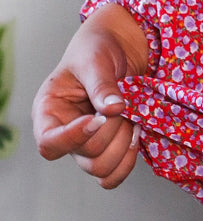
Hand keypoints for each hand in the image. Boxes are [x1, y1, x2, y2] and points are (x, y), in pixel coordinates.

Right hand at [32, 2, 149, 189]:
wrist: (119, 47)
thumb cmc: (97, 48)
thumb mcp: (95, 59)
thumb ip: (101, 84)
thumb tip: (112, 109)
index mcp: (49, 111)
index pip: (49, 143)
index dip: (74, 137)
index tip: (98, 117)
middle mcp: (64, 132)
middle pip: (85, 157)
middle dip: (111, 132)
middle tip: (123, 105)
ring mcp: (86, 143)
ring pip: (102, 169)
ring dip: (123, 145)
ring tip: (132, 118)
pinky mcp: (107, 148)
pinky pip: (114, 173)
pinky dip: (129, 158)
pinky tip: (136, 132)